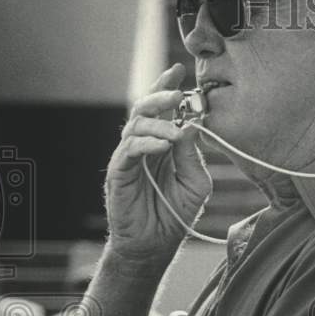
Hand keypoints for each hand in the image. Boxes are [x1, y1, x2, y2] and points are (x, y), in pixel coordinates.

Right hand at [105, 64, 211, 259]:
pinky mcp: (119, 174)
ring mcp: (128, 159)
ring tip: (175, 130)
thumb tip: (192, 124)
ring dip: (156, 122)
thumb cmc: (175, 214)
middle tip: (176, 93)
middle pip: (144, 109)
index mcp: (161, 144)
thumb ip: (193, 155)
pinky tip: (164, 145)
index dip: (166, 87)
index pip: (161, 109)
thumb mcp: (196, 183)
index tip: (179, 70)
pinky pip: (128, 151)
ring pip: (135, 126)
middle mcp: (143, 147)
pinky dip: (146, 144)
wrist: (155, 245)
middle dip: (160, 96)